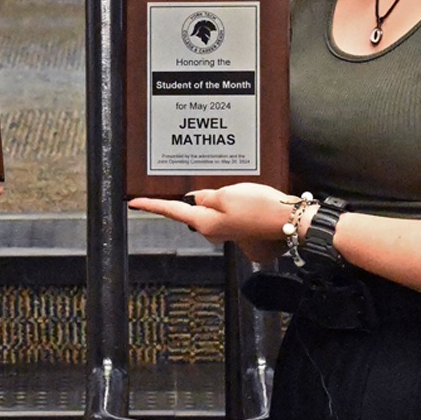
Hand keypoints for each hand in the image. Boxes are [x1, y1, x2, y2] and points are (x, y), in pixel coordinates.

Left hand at [129, 182, 308, 258]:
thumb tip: (195, 198)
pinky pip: (231, 215)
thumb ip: (206, 196)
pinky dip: (236, 205)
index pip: (172, 210)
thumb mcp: (226, 194)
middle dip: (197, 198)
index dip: (151, 205)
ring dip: (220, 200)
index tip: (132, 202)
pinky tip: (249, 199)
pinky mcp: (242, 231)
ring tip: (240, 191)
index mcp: (205, 222)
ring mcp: (229, 233)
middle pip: (195, 211)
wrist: (288, 222)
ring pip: (214, 212)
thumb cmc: (259, 207)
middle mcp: (213, 231)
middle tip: (214, 186)